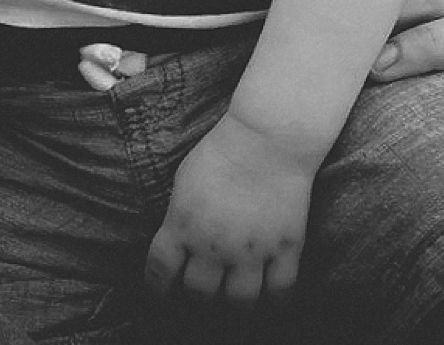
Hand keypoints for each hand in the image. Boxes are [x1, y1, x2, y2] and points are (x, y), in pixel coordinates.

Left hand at [146, 118, 308, 307]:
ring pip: (240, 302)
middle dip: (197, 298)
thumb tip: (177, 242)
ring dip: (234, 304)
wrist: (267, 139)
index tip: (161, 292)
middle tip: (202, 294)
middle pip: (199, 293)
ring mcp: (251, 251)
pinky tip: (269, 298)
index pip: (160, 272)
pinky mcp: (285, 249)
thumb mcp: (183, 182)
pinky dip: (275, 301)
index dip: (157, 287)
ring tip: (234, 298)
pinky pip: (281, 291)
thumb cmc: (220, 151)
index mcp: (181, 226)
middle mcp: (213, 246)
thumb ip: (179, 217)